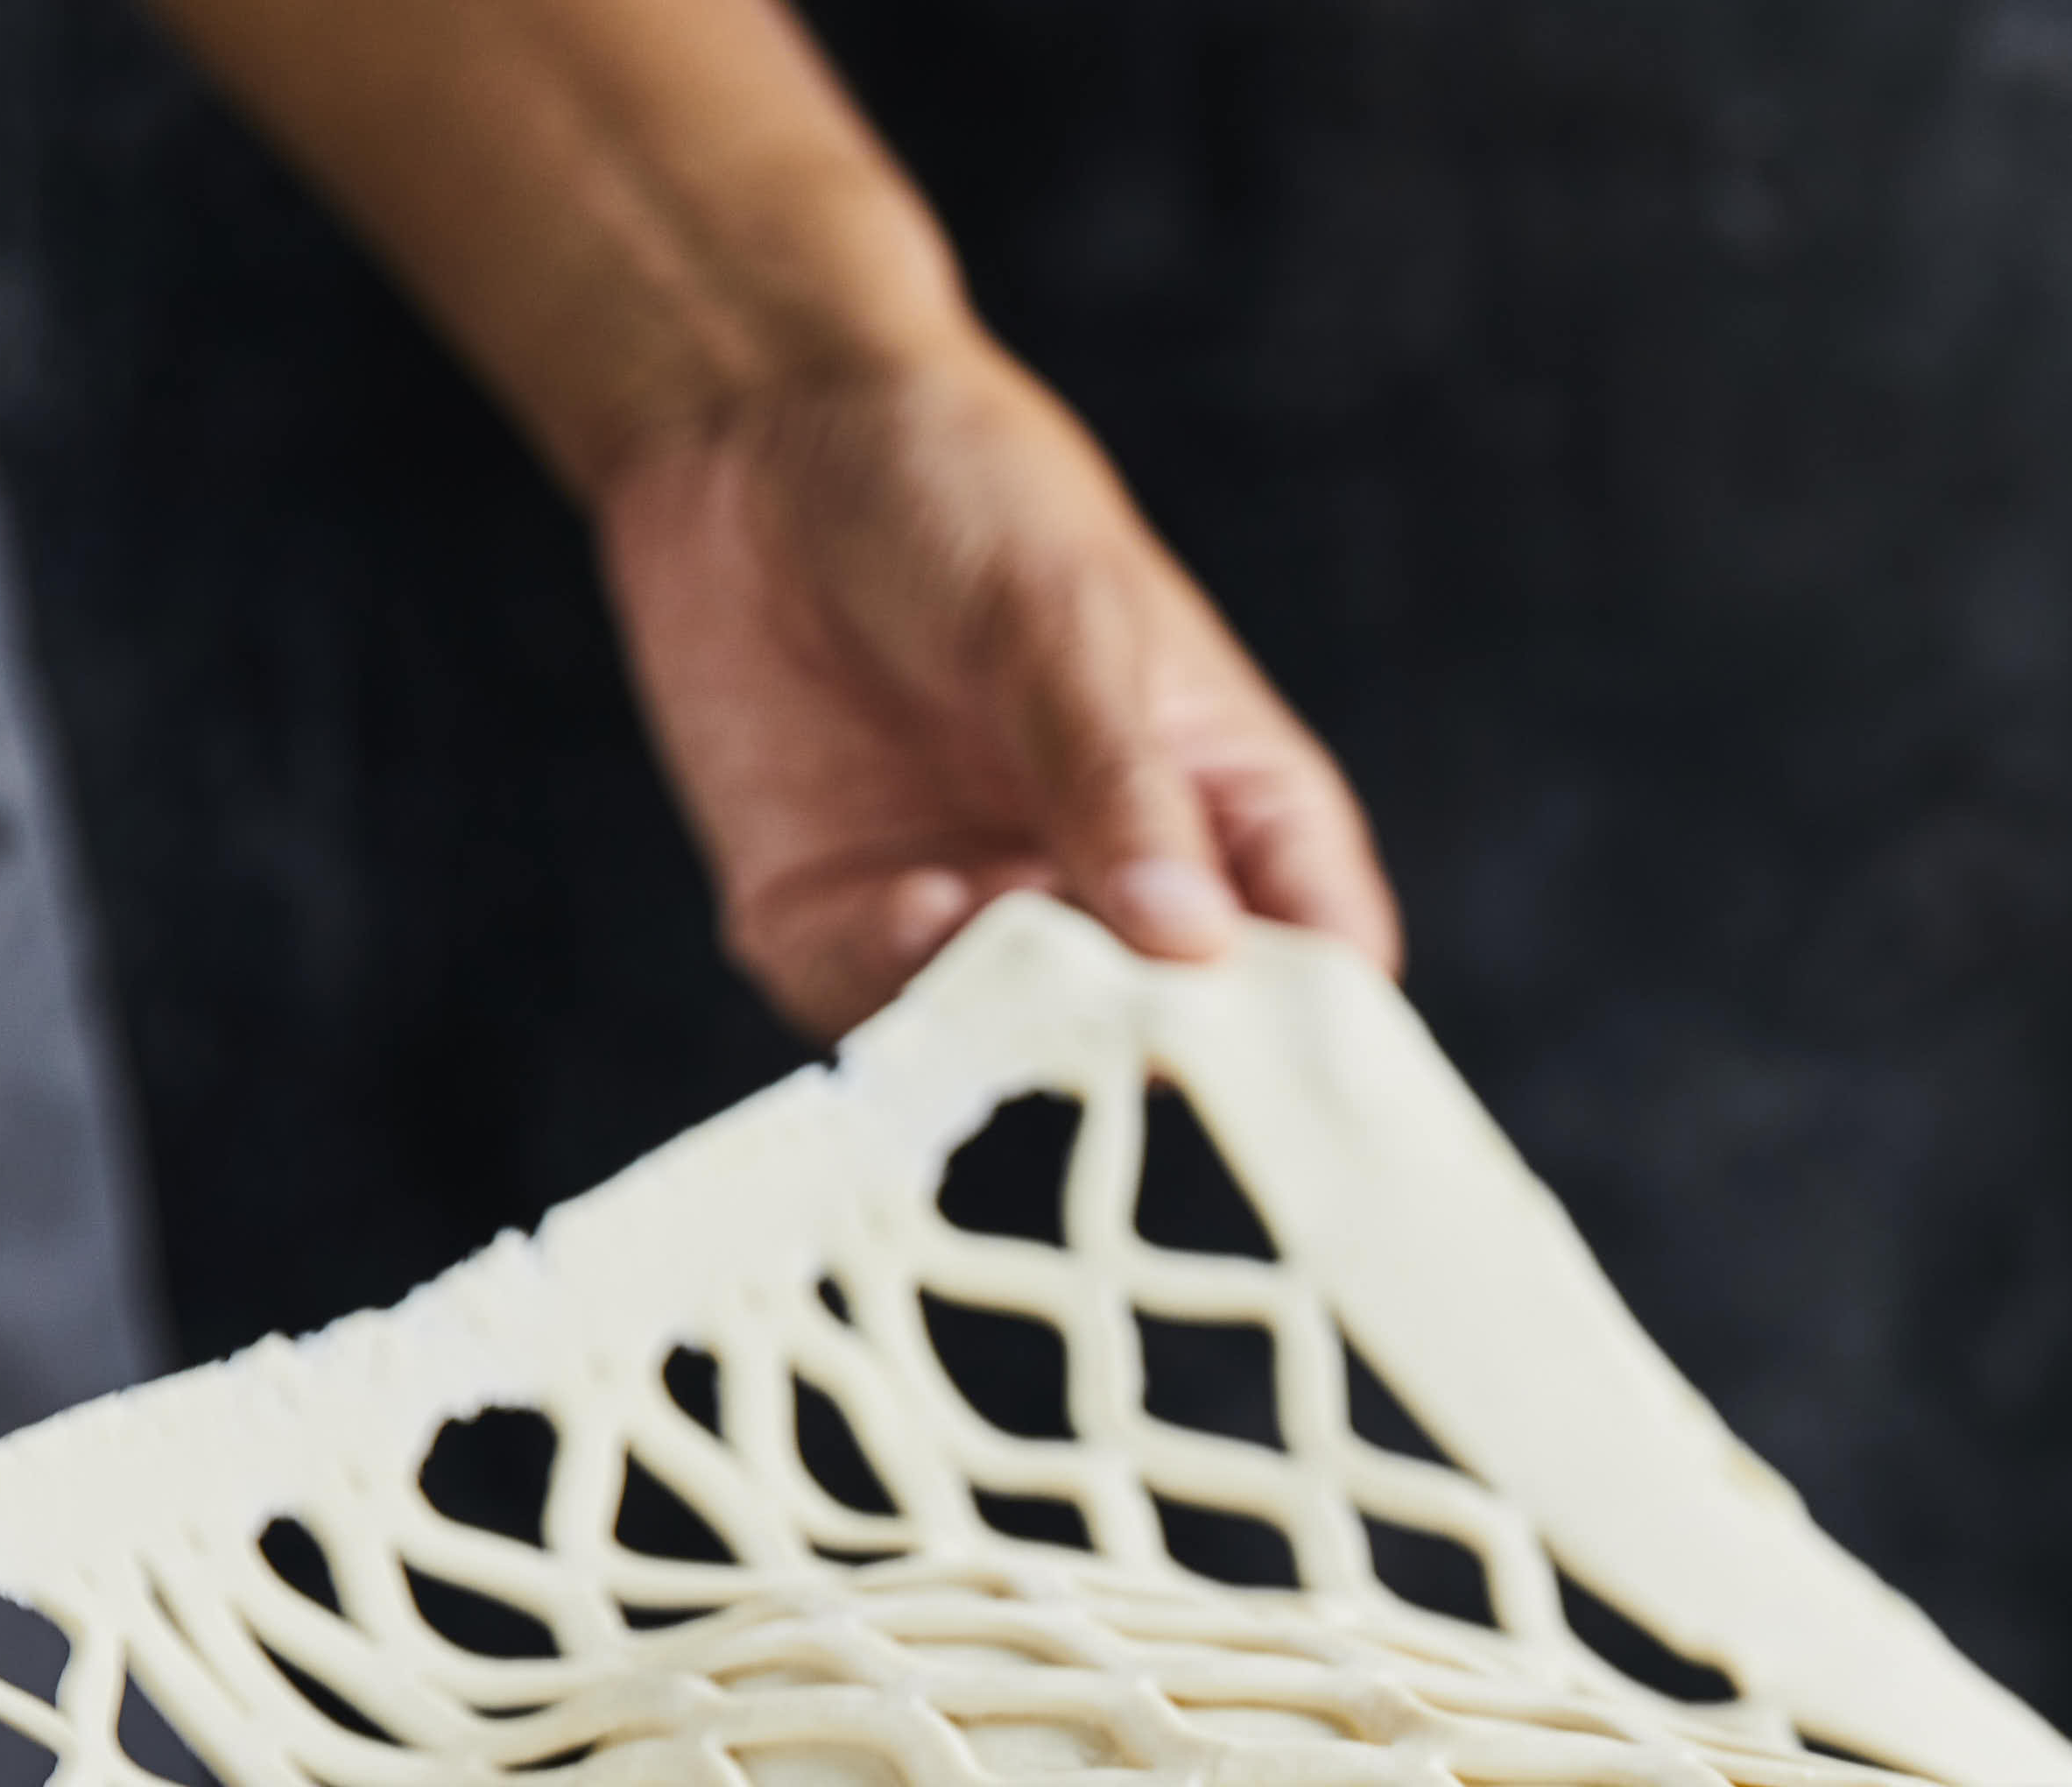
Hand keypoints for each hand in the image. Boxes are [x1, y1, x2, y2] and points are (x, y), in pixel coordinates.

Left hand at [600, 344, 1399, 1038]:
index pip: (1319, 958)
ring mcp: (982, 912)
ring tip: (987, 924)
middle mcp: (1113, 887)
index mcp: (1230, 807)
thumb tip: (1197, 945)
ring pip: (1017, 1049)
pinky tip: (898, 897)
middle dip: (1142, 1045)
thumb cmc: (958, 486)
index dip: (1315, 1034)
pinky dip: (888, 983)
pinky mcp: (844, 920)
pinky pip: (875, 1010)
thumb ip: (1120, 781)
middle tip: (1111, 1015)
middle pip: (1171, 1038)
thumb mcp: (1061, 613)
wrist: (752, 429)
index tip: (1284, 1071)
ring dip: (1005, 1022)